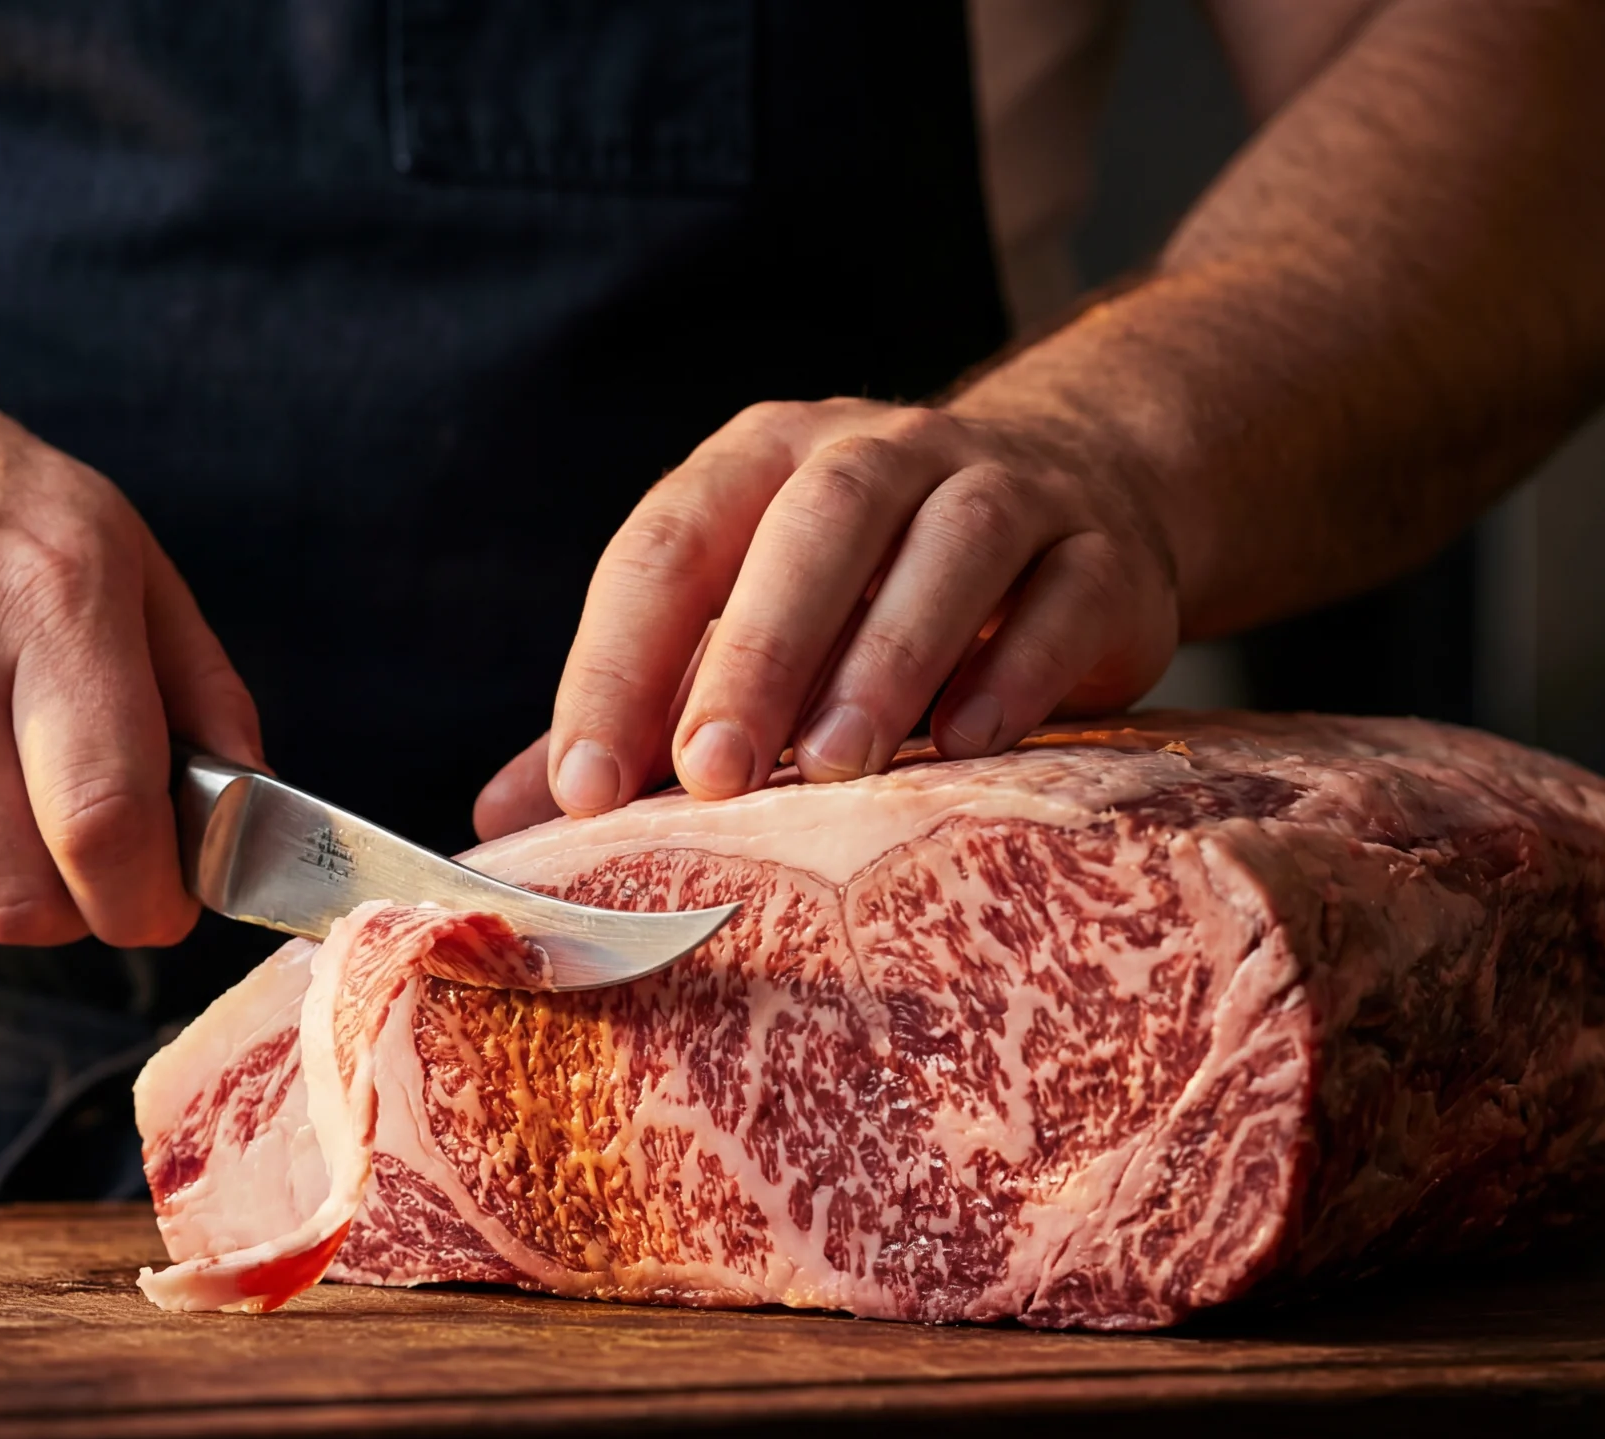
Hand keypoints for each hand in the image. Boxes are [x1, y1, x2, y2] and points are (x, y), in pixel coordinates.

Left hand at [479, 399, 1178, 838]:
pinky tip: (969, 743)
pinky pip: (1065, 596)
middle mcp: (878, 453)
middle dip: (755, 652)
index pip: (669, 548)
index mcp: (759, 464)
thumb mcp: (736, 628)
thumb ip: (635, 712)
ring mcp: (1004, 490)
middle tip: (710, 774)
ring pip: (947, 546)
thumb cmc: (860, 589)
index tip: (582, 788)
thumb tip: (501, 819)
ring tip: (832, 769)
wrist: (1073, 499)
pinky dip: (1018, 667)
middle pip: (812, 528)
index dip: (617, 664)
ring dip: (886, 657)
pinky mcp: (1102, 554)